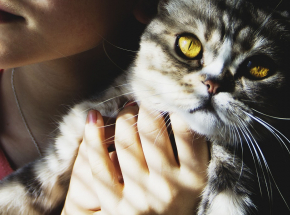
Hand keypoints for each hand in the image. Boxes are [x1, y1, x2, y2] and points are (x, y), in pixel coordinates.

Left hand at [61, 103, 208, 214]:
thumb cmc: (180, 202)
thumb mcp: (196, 179)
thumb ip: (193, 147)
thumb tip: (184, 100)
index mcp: (194, 179)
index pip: (187, 130)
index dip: (175, 101)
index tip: (168, 86)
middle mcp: (169, 189)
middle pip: (152, 129)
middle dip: (145, 104)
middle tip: (145, 94)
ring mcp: (140, 198)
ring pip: (125, 141)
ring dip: (123, 116)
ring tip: (127, 108)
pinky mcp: (115, 206)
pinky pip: (99, 165)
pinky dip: (93, 137)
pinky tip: (93, 118)